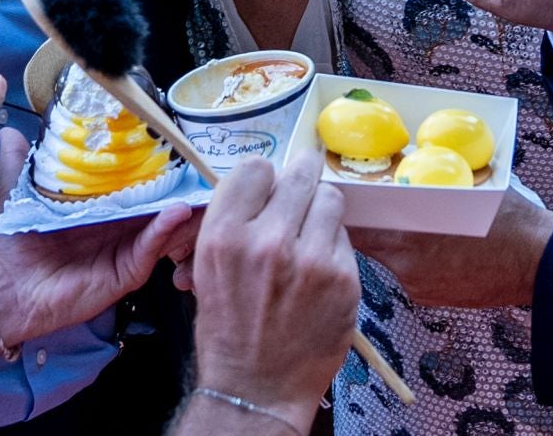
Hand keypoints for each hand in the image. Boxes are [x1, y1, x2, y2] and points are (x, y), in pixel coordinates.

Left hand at [0, 128, 192, 343]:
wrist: (6, 288)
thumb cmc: (15, 243)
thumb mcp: (18, 194)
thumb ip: (21, 163)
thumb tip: (9, 129)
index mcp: (100, 205)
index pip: (132, 181)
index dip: (152, 163)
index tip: (171, 141)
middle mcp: (118, 225)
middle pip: (156, 201)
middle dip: (179, 183)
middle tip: (201, 160)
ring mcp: (125, 248)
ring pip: (163, 224)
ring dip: (183, 205)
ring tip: (202, 184)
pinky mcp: (126, 271)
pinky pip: (150, 248)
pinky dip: (165, 229)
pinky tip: (176, 211)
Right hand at [180, 155, 358, 415]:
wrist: (257, 386)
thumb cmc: (228, 326)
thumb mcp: (208, 267)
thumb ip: (235, 220)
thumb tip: (266, 180)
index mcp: (224, 235)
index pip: (255, 167)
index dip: (263, 178)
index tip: (267, 189)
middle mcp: (267, 241)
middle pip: (299, 175)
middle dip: (300, 181)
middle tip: (300, 192)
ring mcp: (311, 260)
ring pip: (330, 199)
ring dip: (320, 212)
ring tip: (308, 236)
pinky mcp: (343, 279)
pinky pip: (344, 237)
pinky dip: (333, 247)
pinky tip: (318, 272)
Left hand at [352, 185, 552, 308]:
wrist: (541, 265)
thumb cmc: (510, 221)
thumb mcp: (466, 185)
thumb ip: (428, 177)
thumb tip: (405, 159)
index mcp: (410, 232)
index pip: (355, 223)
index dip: (347, 208)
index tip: (344, 194)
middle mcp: (406, 262)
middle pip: (366, 241)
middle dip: (367, 224)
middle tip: (371, 206)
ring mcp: (415, 283)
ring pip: (387, 257)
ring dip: (391, 242)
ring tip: (413, 226)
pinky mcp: (427, 297)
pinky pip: (407, 273)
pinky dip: (413, 260)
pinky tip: (435, 249)